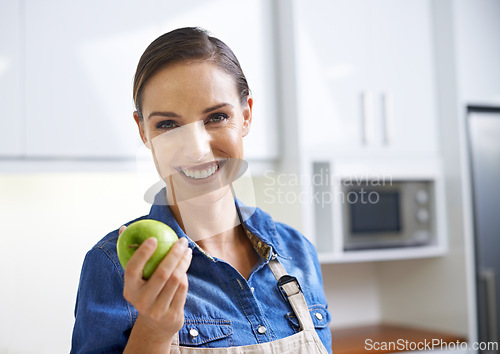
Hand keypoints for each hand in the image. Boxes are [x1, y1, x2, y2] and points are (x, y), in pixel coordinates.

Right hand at [120, 225, 191, 341]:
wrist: (155, 325)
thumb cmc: (144, 292)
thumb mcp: (135, 279)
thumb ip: (130, 255)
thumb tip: (124, 229)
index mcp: (129, 290)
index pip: (133, 269)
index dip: (142, 253)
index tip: (154, 238)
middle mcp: (142, 301)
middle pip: (162, 273)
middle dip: (174, 253)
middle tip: (181, 241)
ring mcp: (158, 310)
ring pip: (176, 279)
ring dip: (184, 261)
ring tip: (186, 250)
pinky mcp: (173, 315)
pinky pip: (183, 288)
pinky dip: (185, 274)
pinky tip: (186, 264)